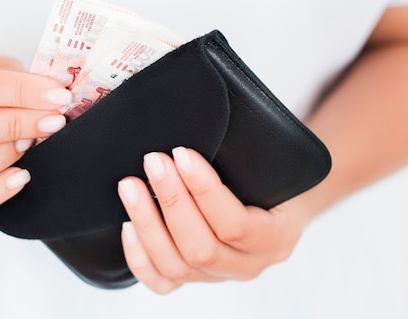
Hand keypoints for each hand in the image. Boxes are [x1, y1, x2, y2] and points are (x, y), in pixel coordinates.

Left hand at [118, 147, 306, 293]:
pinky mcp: (194, 279)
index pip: (235, 224)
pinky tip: (128, 226)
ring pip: (178, 266)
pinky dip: (140, 258)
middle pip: (202, 247)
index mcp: (276, 236)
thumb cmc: (271, 178)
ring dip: (148, 223)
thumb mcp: (270, 164)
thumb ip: (245, 156)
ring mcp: (219, 276)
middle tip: (153, 162)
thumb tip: (201, 124)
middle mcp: (248, 265)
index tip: (181, 154)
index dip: (204, 190)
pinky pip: (163, 283)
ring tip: (130, 186)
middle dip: (171, 200)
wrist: (279, 204)